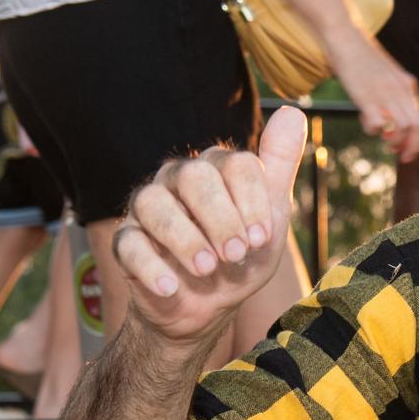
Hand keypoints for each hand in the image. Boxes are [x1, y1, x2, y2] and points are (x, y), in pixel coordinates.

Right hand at [112, 107, 307, 344]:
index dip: (251, 201)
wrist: (211, 306)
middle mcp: (178, 180)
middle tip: (236, 254)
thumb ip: (279, 166)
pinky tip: (171, 288)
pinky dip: (150, 267)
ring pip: (153, 204)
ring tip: (207, 270)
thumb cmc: (242, 255)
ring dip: (185, 240)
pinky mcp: (126, 241)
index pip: (235, 164)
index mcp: (216, 169)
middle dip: (220, 219)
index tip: (261, 238)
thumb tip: (293, 113)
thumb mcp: (271, 215)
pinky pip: (128, 243)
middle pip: (194, 179)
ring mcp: (148, 208)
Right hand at [324, 27, 418, 162]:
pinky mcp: (367, 96)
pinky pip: (379, 124)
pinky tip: (366, 123)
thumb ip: (392, 94)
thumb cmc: (360, 57)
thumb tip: (390, 121)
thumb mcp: (385, 75)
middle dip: (413, 147)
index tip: (409, 152)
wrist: (344, 35)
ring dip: (395, 141)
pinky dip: (374, 130)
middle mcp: (401, 90)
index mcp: (407, 85)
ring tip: (385, 141)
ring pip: (403, 128)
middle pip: (418, 127)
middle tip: (402, 156)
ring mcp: (385, 93)